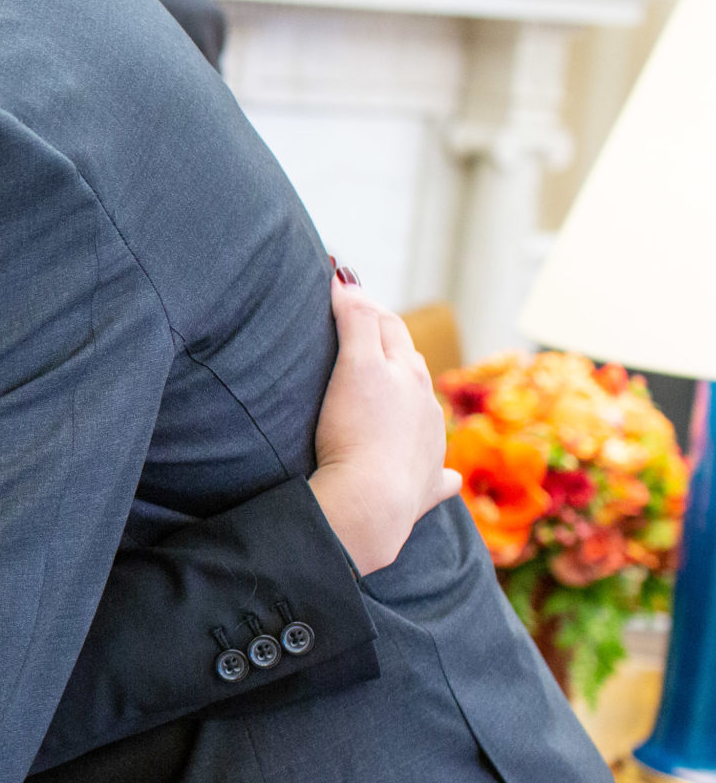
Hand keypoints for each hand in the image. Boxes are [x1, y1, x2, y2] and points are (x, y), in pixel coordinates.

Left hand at [308, 277, 462, 573]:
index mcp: (429, 412)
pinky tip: (330, 281)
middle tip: (355, 306)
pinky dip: (344, 297)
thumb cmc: (396, 502)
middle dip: (382, 323)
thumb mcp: (428, 486)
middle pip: (403, 342)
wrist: (377, 501)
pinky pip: (355, 319)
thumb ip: (440, 481)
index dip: (395, 353)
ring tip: (341, 293)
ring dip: (365, 311)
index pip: (415, 368)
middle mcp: (418, 389)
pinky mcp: (362, 367)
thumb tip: (452, 481)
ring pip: (384, 330)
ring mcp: (393, 375)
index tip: (377, 343)